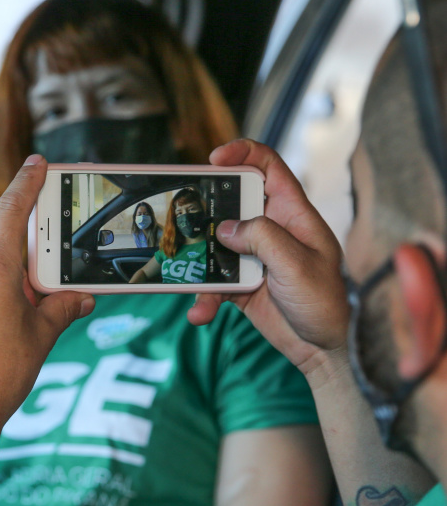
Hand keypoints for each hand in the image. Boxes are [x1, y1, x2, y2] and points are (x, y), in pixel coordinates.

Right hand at [187, 139, 348, 379]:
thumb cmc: (325, 302)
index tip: (215, 160)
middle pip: (231, 204)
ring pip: (215, 246)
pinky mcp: (241, 284)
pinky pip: (213, 282)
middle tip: (181, 213)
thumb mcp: (297, 264)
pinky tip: (199, 312)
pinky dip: (204, 297)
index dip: (244, 154)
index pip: (269, 169)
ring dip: (198, 263)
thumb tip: (225, 228)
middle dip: (205, 208)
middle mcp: (271, 230)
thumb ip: (262, 238)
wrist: (324, 351)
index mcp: (293, 215)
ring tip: (184, 276)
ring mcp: (254, 257)